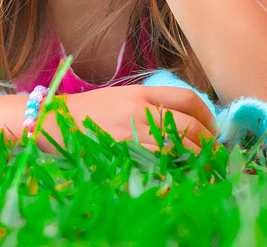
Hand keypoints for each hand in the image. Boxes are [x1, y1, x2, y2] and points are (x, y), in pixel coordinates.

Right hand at [39, 85, 217, 153]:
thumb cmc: (90, 110)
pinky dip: (176, 170)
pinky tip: (180, 172)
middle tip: (212, 149)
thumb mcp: (123, 97)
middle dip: (207, 140)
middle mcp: (140, 112)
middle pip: (189, 126)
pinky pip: (160, 166)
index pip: (188, 99)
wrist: (54, 122)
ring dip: (197, 158)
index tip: (212, 127)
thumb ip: (153, 104)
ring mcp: (132, 136)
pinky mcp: (124, 157)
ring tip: (203, 163)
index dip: (207, 114)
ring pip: (179, 149)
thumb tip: (187, 120)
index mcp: (142, 93)